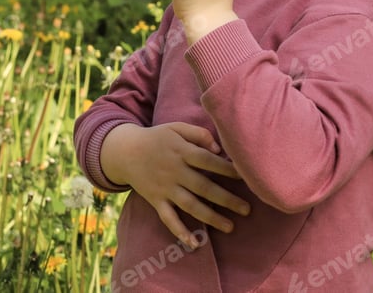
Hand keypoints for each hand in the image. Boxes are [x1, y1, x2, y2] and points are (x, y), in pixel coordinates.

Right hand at [100, 122, 249, 247]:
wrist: (125, 151)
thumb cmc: (157, 137)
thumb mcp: (176, 128)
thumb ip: (198, 134)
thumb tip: (218, 148)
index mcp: (182, 151)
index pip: (208, 161)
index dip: (226, 168)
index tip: (246, 176)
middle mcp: (175, 171)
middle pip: (203, 187)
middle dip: (226, 199)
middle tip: (247, 209)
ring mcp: (165, 188)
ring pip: (190, 205)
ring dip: (211, 217)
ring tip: (231, 226)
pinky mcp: (156, 201)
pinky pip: (168, 219)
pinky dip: (180, 232)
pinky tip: (194, 244)